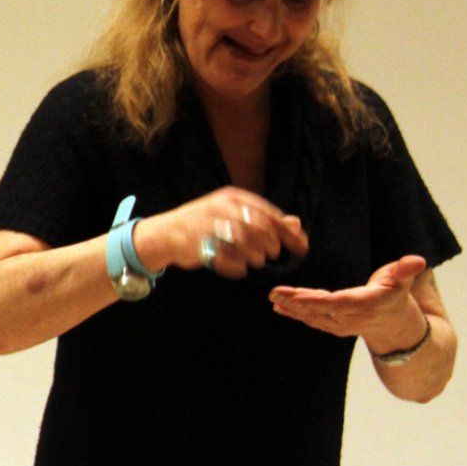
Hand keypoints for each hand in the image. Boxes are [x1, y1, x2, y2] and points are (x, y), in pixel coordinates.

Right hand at [138, 187, 307, 277]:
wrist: (165, 234)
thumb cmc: (204, 223)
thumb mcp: (234, 214)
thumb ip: (265, 218)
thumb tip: (297, 223)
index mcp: (232, 197)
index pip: (269, 214)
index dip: (288, 233)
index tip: (302, 246)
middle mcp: (221, 209)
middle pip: (260, 230)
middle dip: (272, 246)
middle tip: (271, 254)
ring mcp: (209, 227)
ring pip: (247, 247)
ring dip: (256, 258)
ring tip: (253, 260)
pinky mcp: (200, 246)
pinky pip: (229, 262)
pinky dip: (236, 268)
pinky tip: (236, 266)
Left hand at [271, 255, 429, 344]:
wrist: (395, 325)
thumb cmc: (396, 294)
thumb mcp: (403, 280)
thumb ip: (406, 270)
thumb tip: (418, 260)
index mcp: (368, 303)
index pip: (339, 303)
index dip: (318, 301)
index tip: (298, 296)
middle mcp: (352, 317)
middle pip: (320, 310)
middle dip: (297, 303)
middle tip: (275, 293)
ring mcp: (341, 324)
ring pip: (313, 316)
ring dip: (292, 308)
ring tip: (274, 297)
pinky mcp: (333, 326)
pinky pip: (312, 320)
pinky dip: (295, 314)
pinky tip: (278, 306)